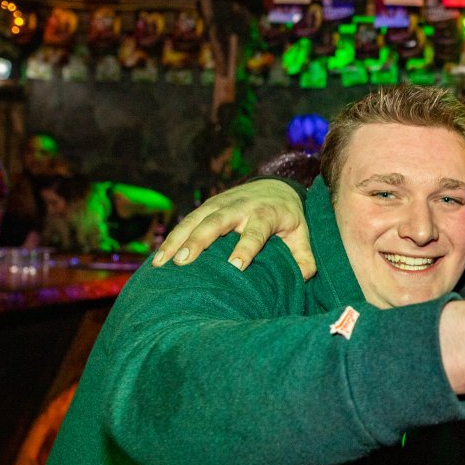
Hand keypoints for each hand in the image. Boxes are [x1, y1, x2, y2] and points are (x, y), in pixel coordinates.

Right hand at [153, 179, 313, 278]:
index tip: (235, 267)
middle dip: (199, 241)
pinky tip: (159, 259)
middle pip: (217, 222)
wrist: (275, 187)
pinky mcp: (207, 207)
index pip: (255, 233)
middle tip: (184, 262)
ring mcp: (220, 204)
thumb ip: (304, 256)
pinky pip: (186, 222)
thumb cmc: (289, 218)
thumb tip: (304, 277)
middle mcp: (240, 207)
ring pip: (195, 221)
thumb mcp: (302, 234)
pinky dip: (172, 239)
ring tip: (162, 263)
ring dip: (177, 240)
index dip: (245, 249)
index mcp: (265, 214)